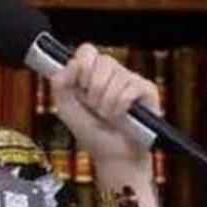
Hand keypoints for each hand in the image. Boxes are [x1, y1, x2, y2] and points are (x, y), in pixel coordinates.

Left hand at [50, 43, 160, 175]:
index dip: (82, 67)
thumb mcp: (66, 109)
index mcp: (92, 73)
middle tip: (95, 107)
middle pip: (103, 60)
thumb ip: (60, 84)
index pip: (87, 50)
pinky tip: (122, 115)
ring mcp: (131, 79)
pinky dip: (122, 105)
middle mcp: (113, 72)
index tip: (80, 87)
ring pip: (117, 75)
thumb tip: (70, 64)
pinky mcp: (147, 90)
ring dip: (107, 103)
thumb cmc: (92, 133)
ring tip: (108, 115)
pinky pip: (132, 86)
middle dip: (94, 90)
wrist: (112, 156)